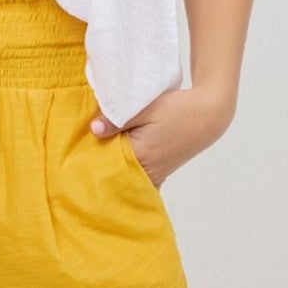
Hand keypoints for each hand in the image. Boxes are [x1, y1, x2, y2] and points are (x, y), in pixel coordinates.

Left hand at [90, 82, 234, 186]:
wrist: (209, 114)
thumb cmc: (178, 109)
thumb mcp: (146, 108)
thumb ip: (118, 119)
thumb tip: (93, 130)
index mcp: (141, 156)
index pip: (108, 166)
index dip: (93, 161)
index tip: (78, 160)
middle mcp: (149, 171)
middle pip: (117, 176)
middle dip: (102, 170)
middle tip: (83, 165)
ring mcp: (157, 173)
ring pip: (128, 178)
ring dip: (116, 172)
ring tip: (99, 163)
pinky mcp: (162, 170)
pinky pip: (141, 178)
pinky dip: (130, 174)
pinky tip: (120, 167)